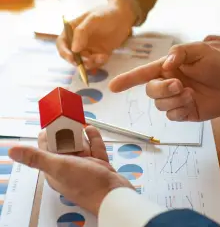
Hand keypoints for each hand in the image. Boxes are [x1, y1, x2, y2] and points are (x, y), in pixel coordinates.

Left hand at [8, 126, 132, 214]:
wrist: (114, 194)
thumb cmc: (86, 183)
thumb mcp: (59, 167)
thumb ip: (37, 158)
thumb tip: (12, 150)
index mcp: (55, 170)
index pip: (47, 148)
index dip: (49, 134)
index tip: (54, 120)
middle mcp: (69, 167)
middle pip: (65, 145)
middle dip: (67, 132)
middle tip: (69, 118)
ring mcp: (85, 165)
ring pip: (81, 144)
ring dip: (80, 134)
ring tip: (80, 121)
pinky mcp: (99, 163)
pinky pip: (95, 147)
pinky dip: (93, 138)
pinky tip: (92, 129)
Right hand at [56, 0, 135, 68]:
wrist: (124, 17)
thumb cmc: (106, 14)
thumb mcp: (93, 19)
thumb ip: (82, 33)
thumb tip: (74, 49)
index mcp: (72, 31)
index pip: (62, 44)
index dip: (64, 52)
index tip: (72, 58)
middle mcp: (79, 41)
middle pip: (72, 56)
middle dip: (79, 61)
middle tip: (89, 60)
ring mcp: (89, 48)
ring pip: (84, 62)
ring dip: (91, 63)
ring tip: (101, 57)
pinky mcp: (99, 54)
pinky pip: (96, 63)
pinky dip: (99, 62)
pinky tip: (106, 56)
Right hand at [109, 42, 219, 121]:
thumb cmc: (217, 64)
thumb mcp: (200, 50)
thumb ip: (180, 52)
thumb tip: (165, 65)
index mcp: (167, 68)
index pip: (142, 74)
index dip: (127, 79)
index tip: (112, 87)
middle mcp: (167, 84)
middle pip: (150, 91)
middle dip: (162, 89)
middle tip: (180, 85)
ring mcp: (175, 99)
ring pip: (160, 105)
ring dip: (174, 100)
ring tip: (190, 93)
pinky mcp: (184, 112)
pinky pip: (172, 116)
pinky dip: (180, 110)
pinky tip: (192, 102)